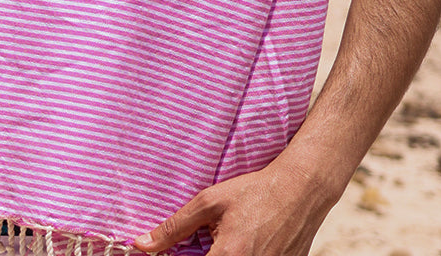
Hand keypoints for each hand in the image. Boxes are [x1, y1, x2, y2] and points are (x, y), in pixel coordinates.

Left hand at [133, 155, 335, 255]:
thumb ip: (174, 227)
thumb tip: (140, 244)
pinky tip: (245, 242)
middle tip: (208, 241)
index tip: (173, 252)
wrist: (300, 192)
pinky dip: (241, 255)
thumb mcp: (209, 202)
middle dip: (203, 255)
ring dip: (221, 255)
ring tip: (227, 240)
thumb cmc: (253, 192)